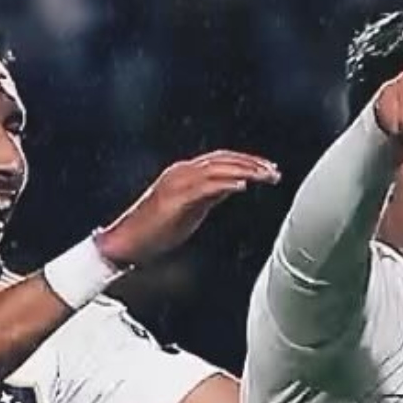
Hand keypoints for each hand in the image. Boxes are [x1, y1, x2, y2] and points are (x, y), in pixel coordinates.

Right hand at [98, 150, 279, 264]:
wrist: (127, 243)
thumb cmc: (156, 230)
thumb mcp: (192, 208)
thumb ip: (211, 194)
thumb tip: (234, 185)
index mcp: (185, 173)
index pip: (221, 159)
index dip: (246, 161)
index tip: (268, 168)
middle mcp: (182, 172)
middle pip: (223, 160)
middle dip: (251, 163)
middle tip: (275, 172)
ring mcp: (178, 184)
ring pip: (218, 169)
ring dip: (245, 171)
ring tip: (267, 176)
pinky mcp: (176, 199)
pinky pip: (205, 187)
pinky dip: (225, 184)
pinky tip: (243, 186)